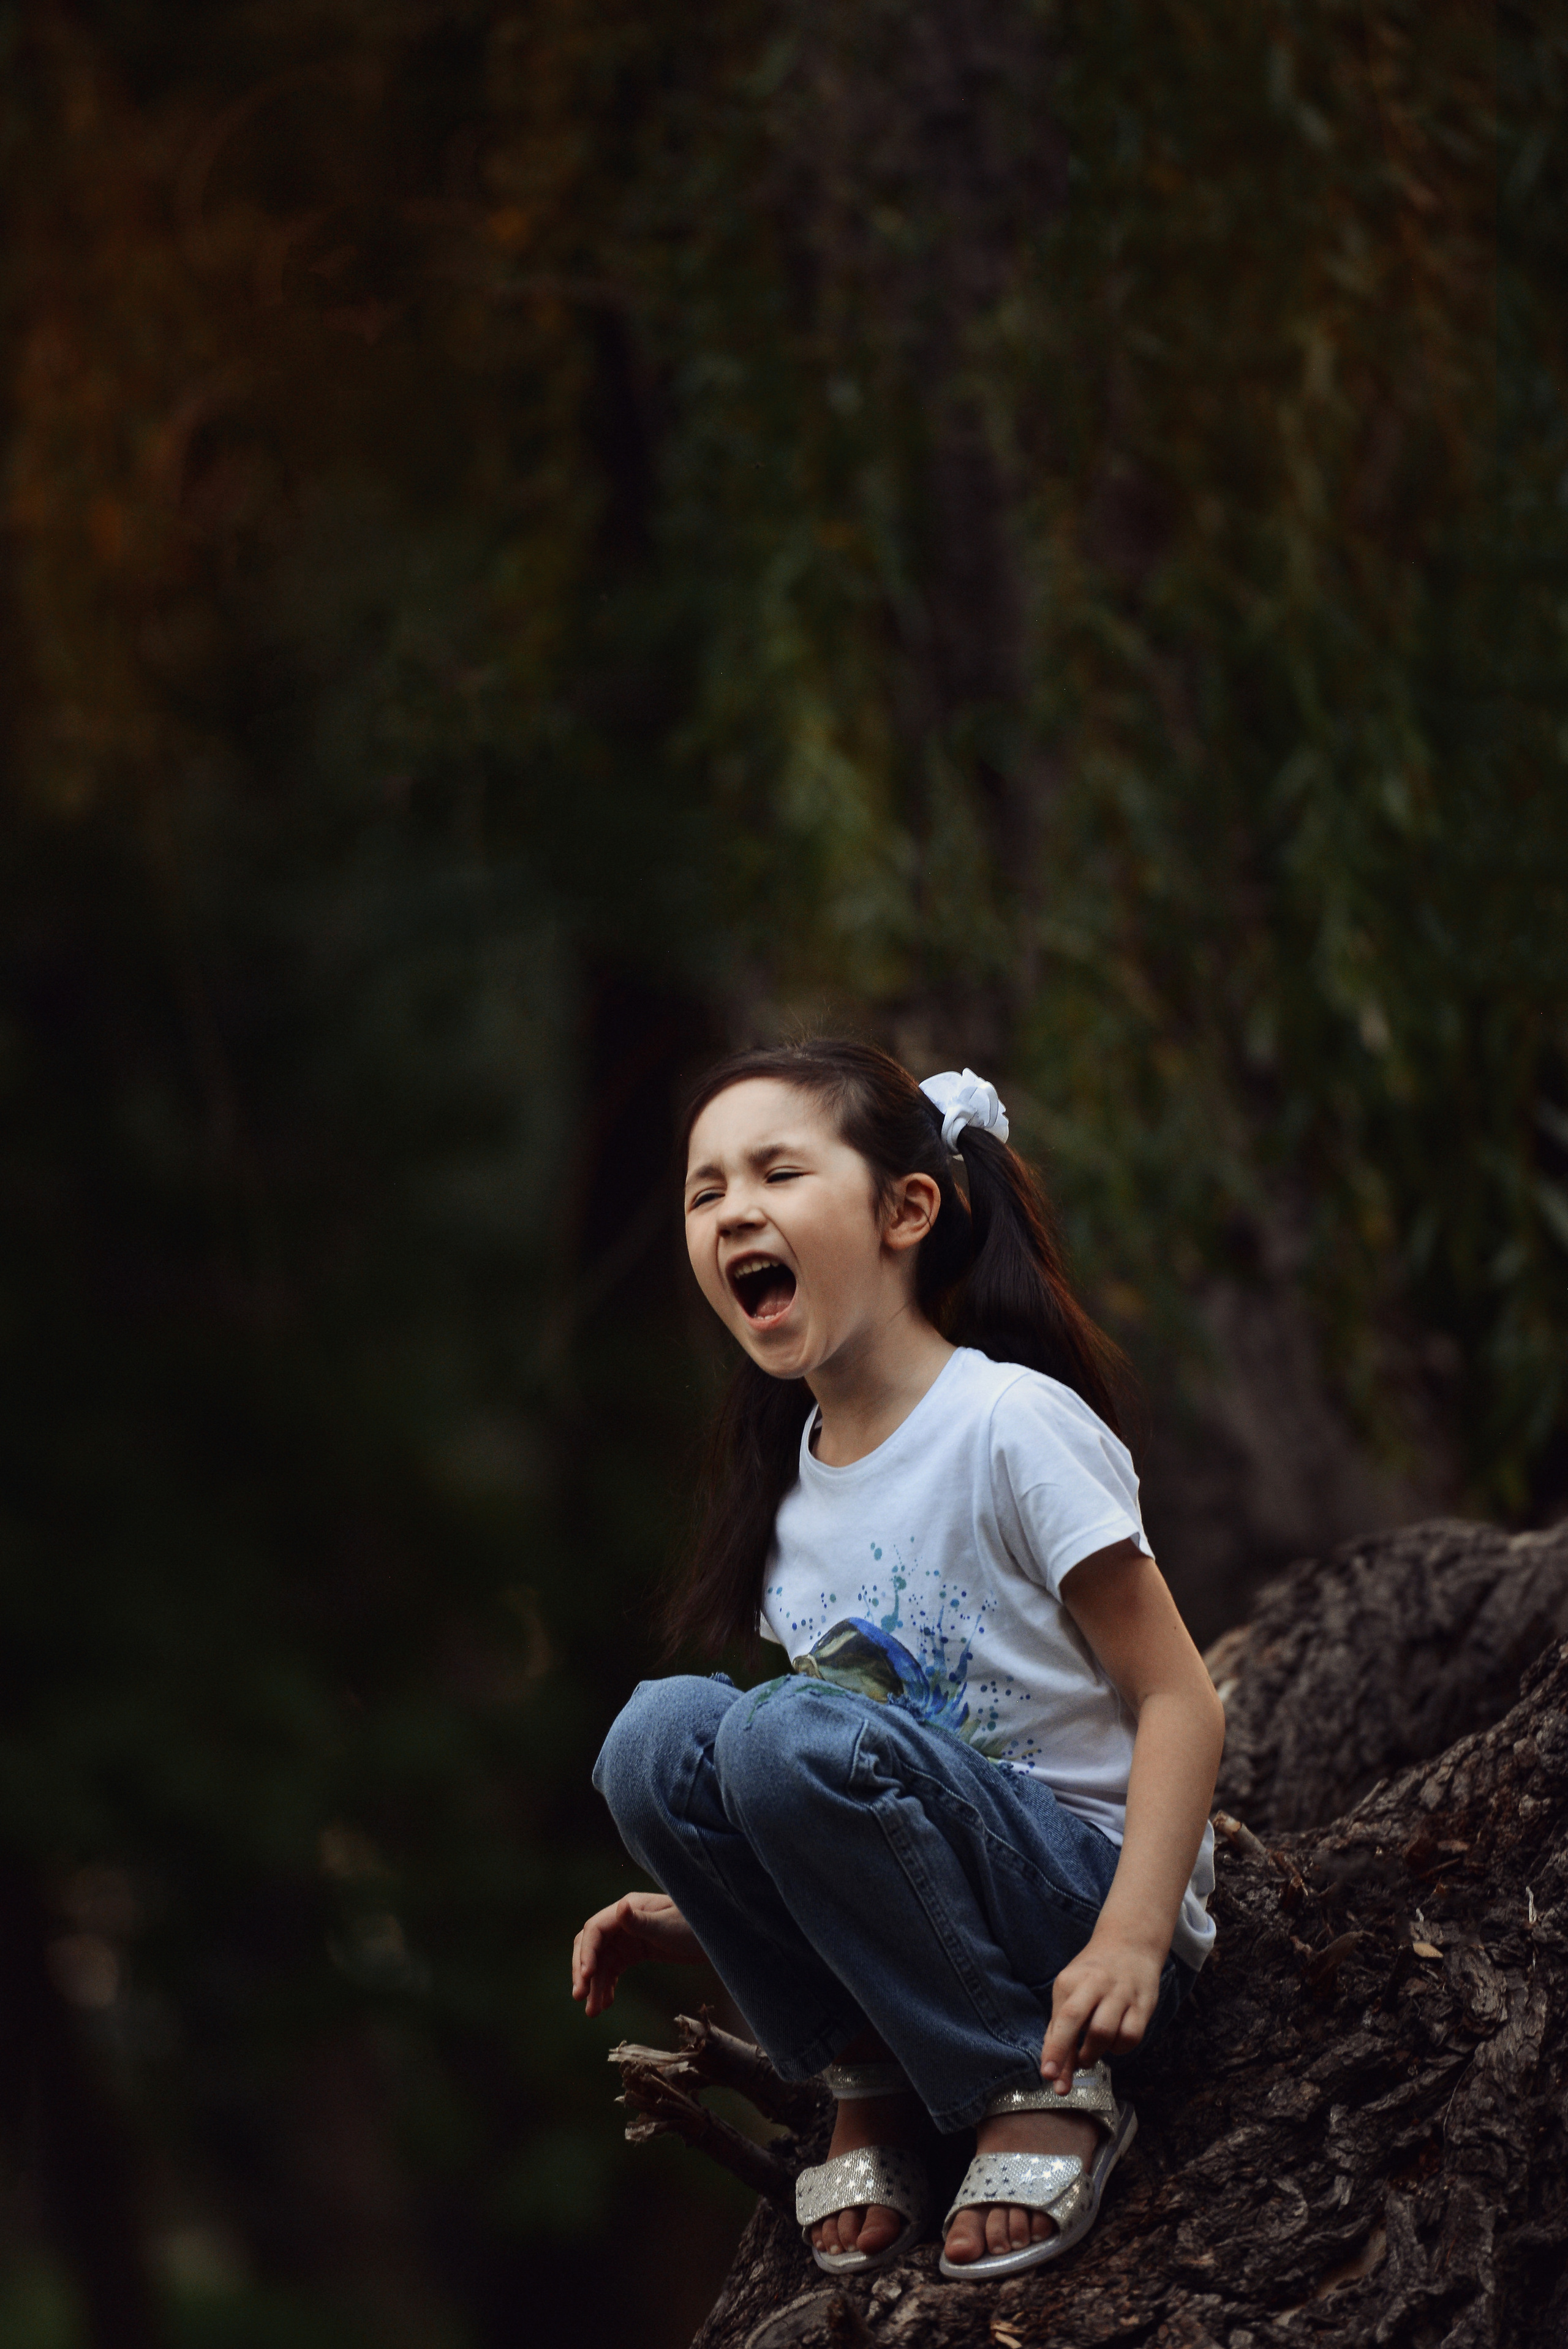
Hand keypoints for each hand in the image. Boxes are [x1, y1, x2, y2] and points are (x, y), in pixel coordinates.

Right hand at [571, 1891, 707, 2017]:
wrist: (719, 1934)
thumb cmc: (696, 1925)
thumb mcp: (669, 1927)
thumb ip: (643, 1921)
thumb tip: (621, 1907)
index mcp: (629, 1908)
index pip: (595, 1930)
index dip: (586, 1953)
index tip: (585, 1978)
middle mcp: (624, 1920)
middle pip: (591, 1945)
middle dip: (583, 1971)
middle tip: (579, 1998)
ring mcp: (628, 1936)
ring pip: (601, 1961)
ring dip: (594, 1985)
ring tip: (593, 2012)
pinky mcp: (636, 1950)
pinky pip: (613, 1968)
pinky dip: (606, 1985)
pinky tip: (606, 2003)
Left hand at [1039, 1927, 1161, 2083]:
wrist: (1130, 1943)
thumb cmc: (1093, 1975)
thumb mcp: (1070, 1990)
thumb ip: (1060, 2026)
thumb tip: (1052, 2067)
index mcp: (1071, 1980)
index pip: (1061, 2018)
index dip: (1054, 2049)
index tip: (1047, 2074)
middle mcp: (1095, 1983)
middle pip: (1077, 2019)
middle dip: (1066, 2052)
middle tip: (1061, 2084)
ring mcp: (1121, 1993)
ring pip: (1104, 2033)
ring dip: (1093, 2054)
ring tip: (1088, 2055)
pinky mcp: (1143, 2004)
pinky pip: (1131, 2037)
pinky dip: (1119, 2048)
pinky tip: (1113, 2042)